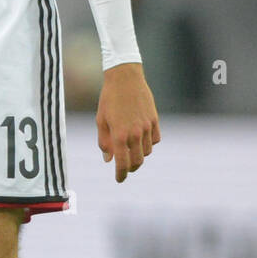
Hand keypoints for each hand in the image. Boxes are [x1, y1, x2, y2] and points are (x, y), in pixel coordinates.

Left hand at [96, 62, 159, 182]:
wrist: (125, 78)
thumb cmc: (109, 99)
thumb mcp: (101, 120)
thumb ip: (104, 142)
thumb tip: (108, 160)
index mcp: (119, 135)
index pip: (122, 163)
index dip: (120, 175)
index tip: (119, 179)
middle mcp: (134, 133)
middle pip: (137, 162)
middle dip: (130, 168)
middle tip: (124, 167)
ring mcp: (146, 127)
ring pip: (146, 152)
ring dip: (139, 155)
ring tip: (131, 150)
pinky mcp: (154, 120)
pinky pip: (155, 140)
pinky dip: (149, 143)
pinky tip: (141, 139)